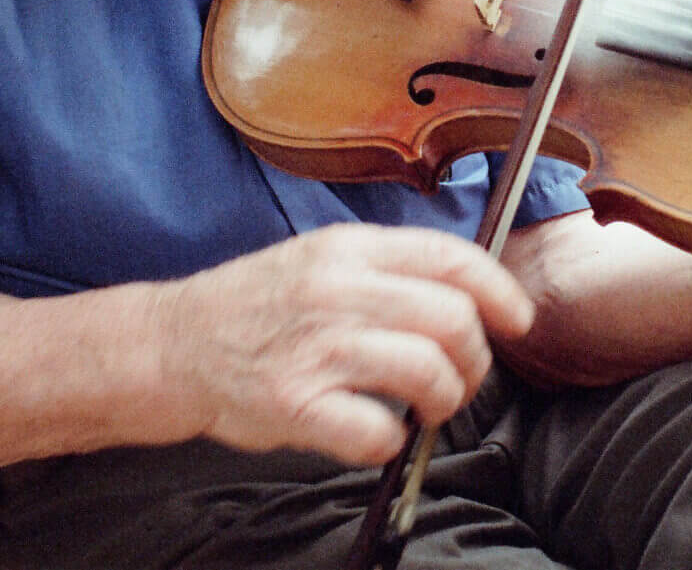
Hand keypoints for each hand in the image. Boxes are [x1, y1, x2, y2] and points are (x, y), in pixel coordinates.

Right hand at [141, 224, 533, 466]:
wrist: (174, 344)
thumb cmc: (256, 307)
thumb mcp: (321, 259)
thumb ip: (387, 270)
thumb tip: (466, 293)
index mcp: (349, 249)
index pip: (451, 257)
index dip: (499, 291)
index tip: (517, 319)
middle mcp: (336, 291)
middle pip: (451, 319)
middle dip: (474, 360)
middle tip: (459, 378)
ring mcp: (316, 347)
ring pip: (427, 373)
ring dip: (442, 401)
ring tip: (424, 409)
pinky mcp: (295, 403)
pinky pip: (376, 432)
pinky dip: (389, 442)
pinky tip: (375, 433)